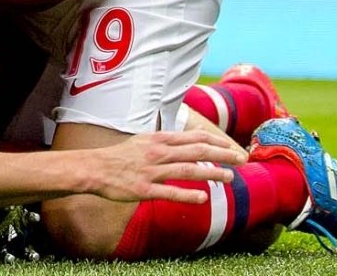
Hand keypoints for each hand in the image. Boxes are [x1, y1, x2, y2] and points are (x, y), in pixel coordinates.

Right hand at [80, 129, 245, 203]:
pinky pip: (169, 192)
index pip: (194, 137)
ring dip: (211, 173)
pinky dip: (187, 195)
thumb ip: (166, 142)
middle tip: (242, 159)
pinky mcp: (144, 189)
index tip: (233, 148)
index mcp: (159, 140)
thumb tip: (187, 142)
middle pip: (196, 151)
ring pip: (187, 170)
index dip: (216, 142)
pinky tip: (203, 198)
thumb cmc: (120, 156)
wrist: (94, 169)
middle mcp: (158, 153)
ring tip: (229, 177)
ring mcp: (151, 171)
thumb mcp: (144, 141)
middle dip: (222, 154)